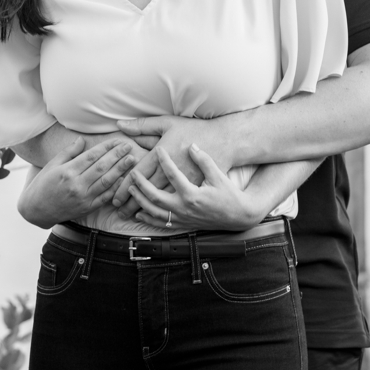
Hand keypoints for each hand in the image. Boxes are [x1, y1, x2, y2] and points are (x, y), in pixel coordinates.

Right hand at [16, 137, 141, 227]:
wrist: (36, 210)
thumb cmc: (43, 184)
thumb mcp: (52, 165)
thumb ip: (68, 152)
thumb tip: (82, 139)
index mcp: (67, 172)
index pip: (91, 156)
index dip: (106, 147)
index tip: (117, 140)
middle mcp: (77, 185)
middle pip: (101, 167)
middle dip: (117, 156)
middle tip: (128, 146)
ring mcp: (83, 198)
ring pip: (106, 181)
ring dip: (120, 170)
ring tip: (131, 160)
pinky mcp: (87, 208)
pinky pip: (105, 197)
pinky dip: (115, 188)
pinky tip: (124, 179)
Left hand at [112, 115, 229, 208]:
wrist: (232, 153)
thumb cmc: (203, 136)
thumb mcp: (175, 127)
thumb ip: (148, 127)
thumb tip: (123, 125)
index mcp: (179, 167)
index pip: (151, 171)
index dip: (136, 173)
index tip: (126, 172)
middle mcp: (184, 190)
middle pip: (152, 192)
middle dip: (133, 194)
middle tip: (117, 194)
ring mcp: (188, 204)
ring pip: (158, 208)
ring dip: (140, 205)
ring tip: (126, 202)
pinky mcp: (192, 211)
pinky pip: (170, 217)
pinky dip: (153, 217)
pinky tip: (141, 214)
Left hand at [127, 145, 268, 231]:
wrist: (239, 214)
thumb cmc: (229, 191)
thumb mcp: (218, 173)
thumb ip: (203, 159)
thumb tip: (191, 146)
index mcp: (192, 193)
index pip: (172, 174)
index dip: (164, 160)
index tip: (158, 149)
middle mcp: (185, 207)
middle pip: (155, 196)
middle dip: (141, 186)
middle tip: (132, 174)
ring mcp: (183, 217)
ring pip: (155, 211)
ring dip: (141, 202)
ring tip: (130, 191)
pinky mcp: (184, 224)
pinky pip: (162, 223)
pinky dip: (149, 219)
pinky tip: (139, 213)